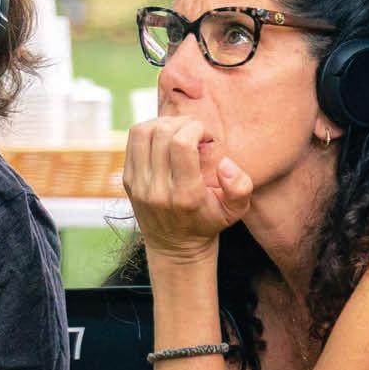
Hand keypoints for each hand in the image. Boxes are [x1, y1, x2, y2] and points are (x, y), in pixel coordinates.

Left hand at [122, 116, 252, 260]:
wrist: (175, 246)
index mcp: (185, 195)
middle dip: (182, 123)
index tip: (206, 135)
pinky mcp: (128, 181)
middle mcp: (158, 190)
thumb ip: (240, 187)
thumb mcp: (235, 211)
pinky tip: (164, 136)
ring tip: (179, 129)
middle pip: (162, 135)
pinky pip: (133, 141)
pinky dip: (149, 129)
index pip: (181, 145)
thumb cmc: (208, 222)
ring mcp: (139, 185)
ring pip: (143, 133)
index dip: (195, 129)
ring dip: (163, 122)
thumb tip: (226, 163)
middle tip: (194, 130)